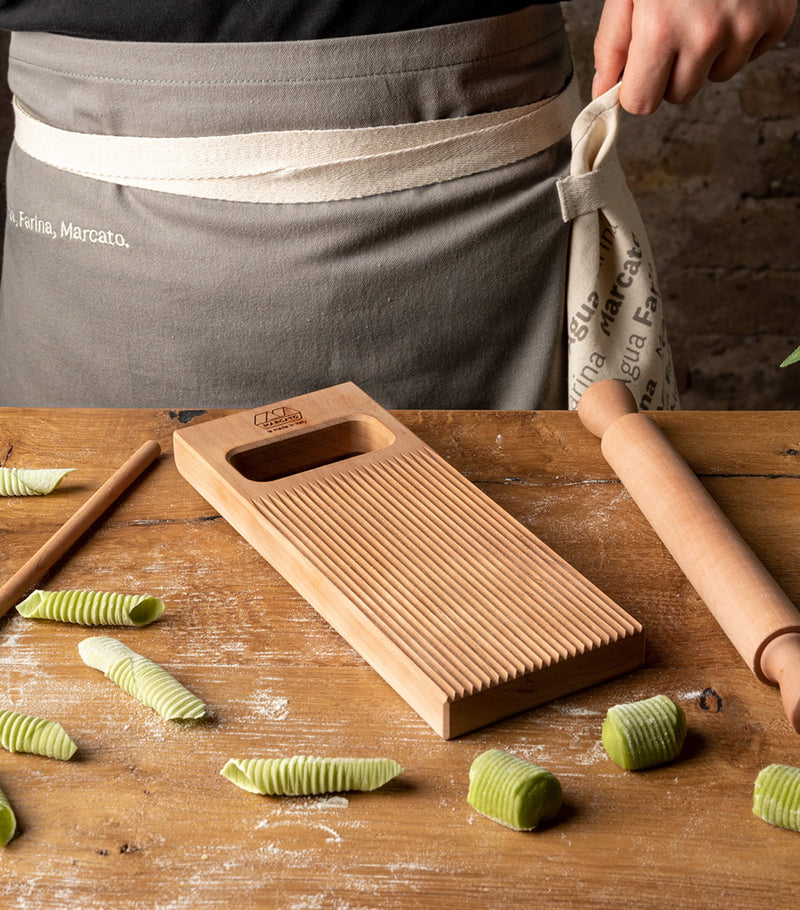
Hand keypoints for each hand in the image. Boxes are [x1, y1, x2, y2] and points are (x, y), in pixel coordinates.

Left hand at [592, 0, 797, 113]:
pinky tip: (730, 8)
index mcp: (660, 29)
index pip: (642, 103)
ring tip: (704, 13)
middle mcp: (704, 34)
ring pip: (715, 78)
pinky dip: (738, 40)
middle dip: (672, 73)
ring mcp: (744, 28)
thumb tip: (603, 90)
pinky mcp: (774, 19)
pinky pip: (749, 57)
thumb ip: (612, 45)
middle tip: (675, 31)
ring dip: (707, 57)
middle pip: (679, 96)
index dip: (638, 88)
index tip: (640, 70)